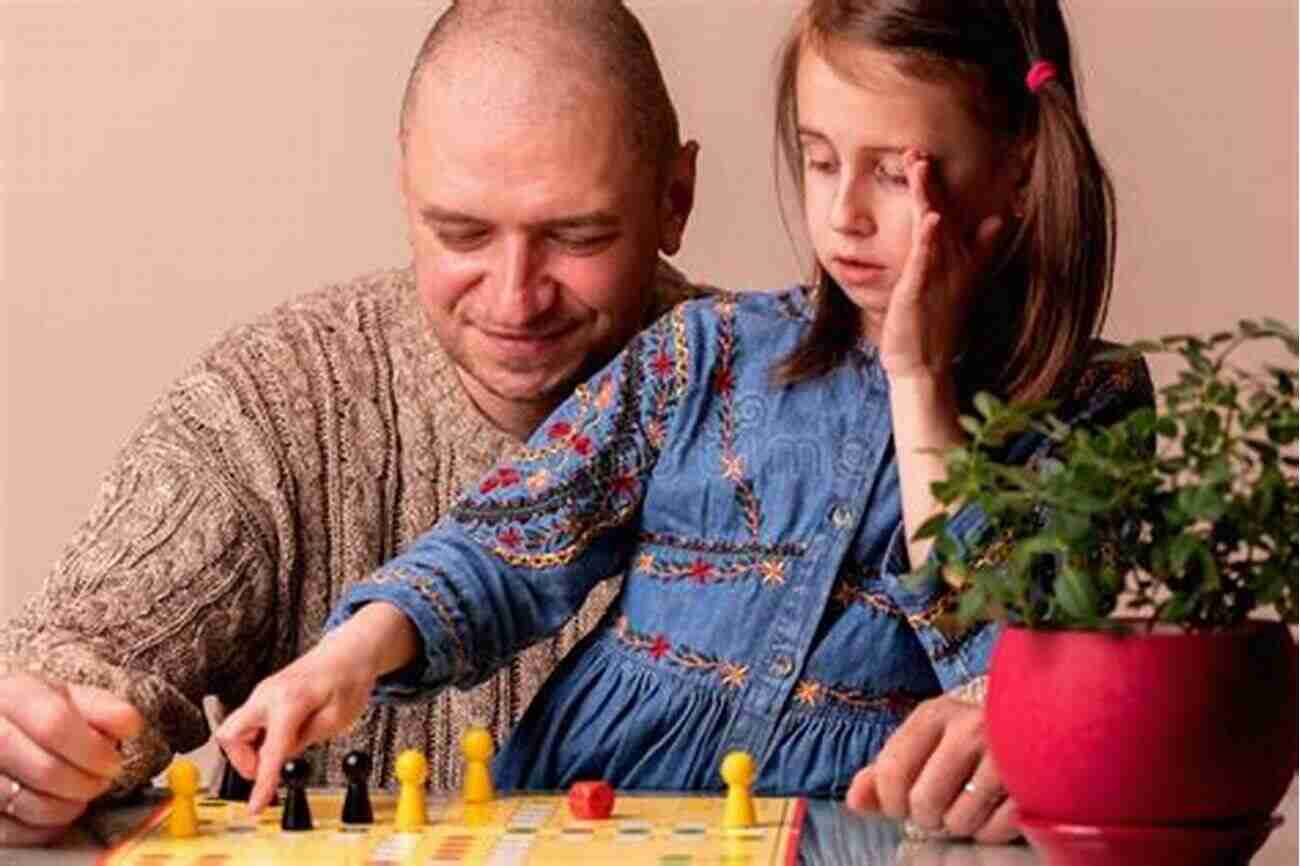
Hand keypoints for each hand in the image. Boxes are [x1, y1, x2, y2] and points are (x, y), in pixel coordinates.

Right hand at [0, 673, 142, 846]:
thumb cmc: (33, 713)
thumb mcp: (66, 697)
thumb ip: (100, 707)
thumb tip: (131, 724)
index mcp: (12, 696)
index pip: (55, 724)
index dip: (93, 749)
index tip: (114, 762)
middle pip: (45, 769)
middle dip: (87, 782)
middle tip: (103, 781)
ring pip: (29, 804)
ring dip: (69, 807)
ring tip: (83, 794)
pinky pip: (13, 832)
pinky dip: (46, 828)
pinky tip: (60, 812)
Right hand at [214, 638, 377, 814]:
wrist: (348, 651)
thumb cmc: (347, 679)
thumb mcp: (338, 718)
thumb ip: (306, 740)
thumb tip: (280, 757)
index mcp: (289, 702)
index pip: (269, 751)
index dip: (262, 783)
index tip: (255, 806)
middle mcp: (267, 695)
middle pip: (230, 737)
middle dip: (244, 761)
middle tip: (272, 766)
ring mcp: (262, 694)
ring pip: (236, 731)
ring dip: (252, 749)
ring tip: (288, 745)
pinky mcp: (264, 697)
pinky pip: (248, 724)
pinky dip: (259, 738)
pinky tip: (285, 735)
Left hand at [845, 695, 1017, 843]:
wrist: (1038, 727)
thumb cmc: (967, 742)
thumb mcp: (923, 745)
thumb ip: (884, 773)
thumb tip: (855, 802)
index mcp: (935, 715)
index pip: (891, 772)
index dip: (891, 802)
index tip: (902, 804)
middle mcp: (970, 727)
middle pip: (924, 802)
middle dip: (928, 817)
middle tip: (941, 806)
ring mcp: (1006, 754)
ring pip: (959, 821)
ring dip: (961, 824)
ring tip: (971, 804)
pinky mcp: (1033, 782)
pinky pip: (995, 830)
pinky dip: (991, 831)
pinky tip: (995, 809)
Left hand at [878, 151, 1005, 380]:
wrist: (922, 364)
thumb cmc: (933, 322)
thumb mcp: (956, 280)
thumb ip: (977, 249)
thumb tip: (1002, 218)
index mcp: (951, 256)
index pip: (945, 212)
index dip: (937, 184)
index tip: (925, 152)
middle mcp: (949, 262)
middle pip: (940, 212)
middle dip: (929, 181)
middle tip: (917, 149)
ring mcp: (937, 275)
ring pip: (932, 229)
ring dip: (927, 197)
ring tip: (921, 167)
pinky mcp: (920, 291)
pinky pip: (925, 260)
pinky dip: (929, 239)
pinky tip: (930, 218)